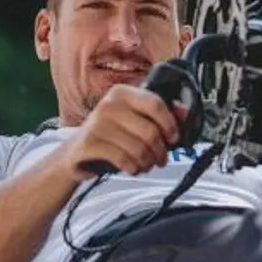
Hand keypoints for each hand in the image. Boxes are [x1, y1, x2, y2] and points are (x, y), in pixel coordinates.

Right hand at [61, 85, 181, 178]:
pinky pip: (124, 160)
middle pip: (151, 131)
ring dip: (148, 162)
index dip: (170, 124)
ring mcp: (97, 124)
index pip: (156, 104)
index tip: (174, 139)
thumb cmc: (111, 135)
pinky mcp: (90, 143)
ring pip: (139, 149)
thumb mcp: (134, 120)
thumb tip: (185, 112)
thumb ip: (160, 114)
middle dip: (161, 151)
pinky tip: (133, 168)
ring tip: (146, 164)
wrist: (76, 152)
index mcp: (122, 93)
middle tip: (161, 159)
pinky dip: (134, 168)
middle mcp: (109, 104)